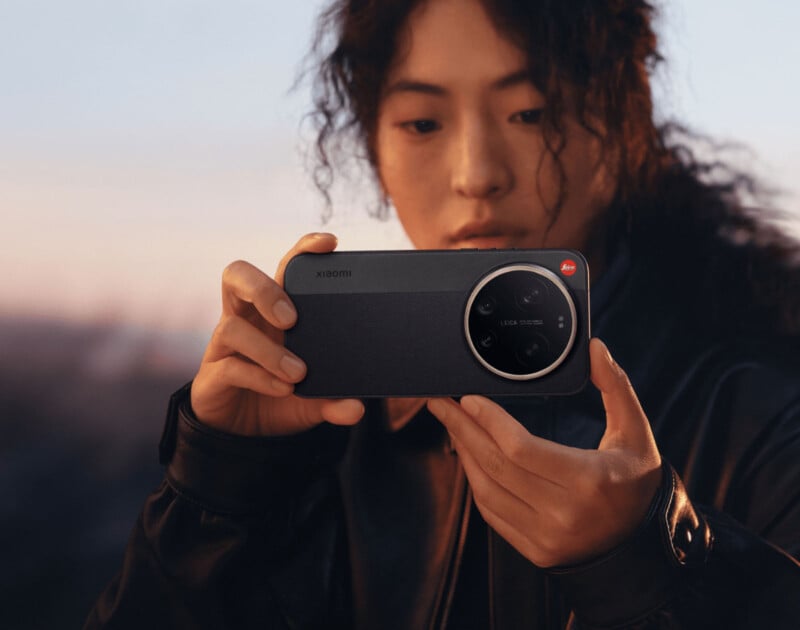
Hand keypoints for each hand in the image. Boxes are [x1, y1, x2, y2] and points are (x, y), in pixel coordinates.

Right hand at [190, 233, 364, 435]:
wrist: (244, 438)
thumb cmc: (279, 399)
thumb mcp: (313, 400)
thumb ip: (334, 400)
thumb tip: (356, 410)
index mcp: (273, 312)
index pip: (284, 269)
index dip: (302, 250)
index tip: (330, 243)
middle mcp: (246, 319)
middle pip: (237, 276)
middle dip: (262, 289)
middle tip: (291, 318)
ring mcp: (225, 346)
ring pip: (230, 326)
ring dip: (268, 350)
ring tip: (297, 373)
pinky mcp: (213, 375)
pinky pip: (230, 366)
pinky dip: (259, 376)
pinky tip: (282, 388)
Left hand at [427, 338, 661, 567]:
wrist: (641, 546)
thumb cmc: (636, 483)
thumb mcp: (636, 433)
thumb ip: (616, 388)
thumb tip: (595, 348)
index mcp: (589, 481)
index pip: (520, 448)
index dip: (488, 421)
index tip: (468, 398)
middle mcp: (563, 514)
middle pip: (494, 466)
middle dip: (461, 429)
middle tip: (440, 403)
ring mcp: (546, 537)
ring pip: (485, 490)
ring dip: (463, 453)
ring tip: (450, 424)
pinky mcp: (534, 551)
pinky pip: (491, 513)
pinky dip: (475, 481)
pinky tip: (468, 457)